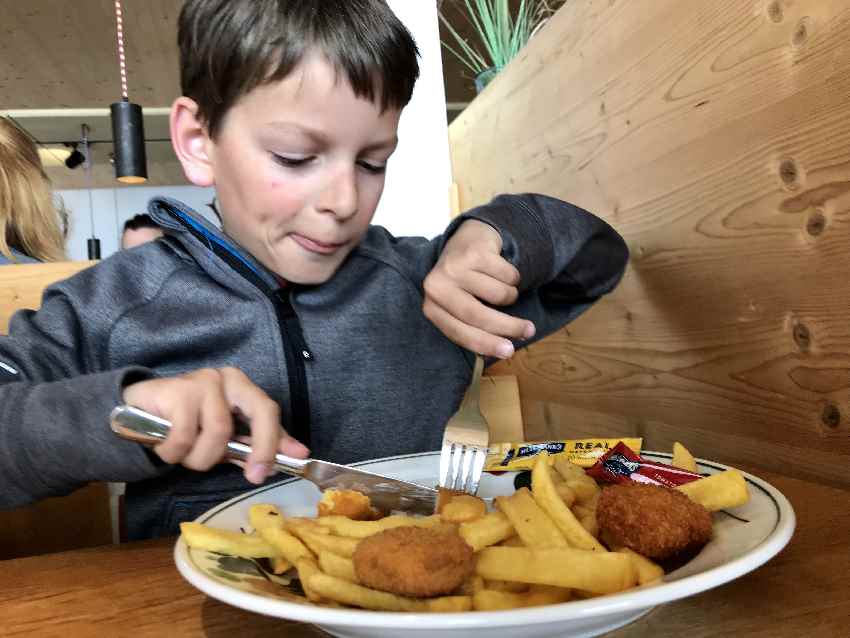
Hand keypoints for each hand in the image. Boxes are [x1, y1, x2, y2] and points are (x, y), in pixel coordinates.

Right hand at [122, 367, 308, 483]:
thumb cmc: (185, 425)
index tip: (272, 470)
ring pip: (218, 434)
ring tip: (185, 454)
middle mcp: (225, 378)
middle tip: (251, 476)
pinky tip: (164, 446)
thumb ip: (258, 444)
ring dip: (201, 458)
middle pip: (258, 412)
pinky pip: (185, 437)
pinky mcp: (176, 390)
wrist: (134, 414)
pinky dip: (174, 453)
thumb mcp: (225, 438)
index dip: (276, 441)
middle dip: (259, 449)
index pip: (269, 410)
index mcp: (242, 386)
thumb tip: (298, 453)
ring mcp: (201, 381)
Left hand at [423, 220, 534, 357]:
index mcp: (431, 307)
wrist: (468, 239)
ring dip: (511, 295)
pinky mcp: (474, 252)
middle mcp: (437, 286)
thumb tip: (498, 352)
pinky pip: (508, 275)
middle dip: (508, 327)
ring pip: (499, 294)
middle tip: (529, 331)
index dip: (486, 344)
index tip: (509, 352)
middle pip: (478, 316)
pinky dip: (513, 277)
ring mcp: (454, 267)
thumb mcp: (460, 306)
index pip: (459, 333)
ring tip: (505, 288)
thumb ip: (474, 328)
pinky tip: (502, 270)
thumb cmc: (466, 283)